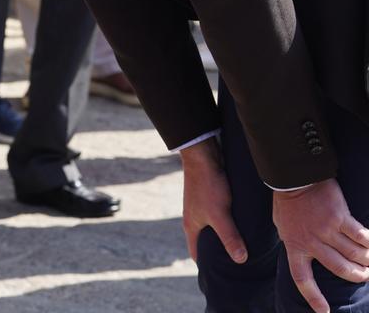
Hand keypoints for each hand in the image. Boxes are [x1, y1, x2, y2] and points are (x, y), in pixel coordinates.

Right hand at [179, 138, 247, 264]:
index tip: (218, 277)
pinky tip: (240, 224)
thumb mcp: (220, 215)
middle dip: (216, 253)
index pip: (196, 253)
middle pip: (204, 242)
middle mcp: (193, 218)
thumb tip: (241, 260)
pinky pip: (217, 216)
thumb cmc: (208, 186)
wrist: (203, 156)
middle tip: (234, 264)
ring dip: (222, 237)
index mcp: (191, 226)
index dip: (205, 266)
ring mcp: (200, 207)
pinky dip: (226, 223)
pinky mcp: (208, 197)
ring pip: (211, 228)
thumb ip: (230, 237)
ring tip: (241, 245)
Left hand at [273, 178, 368, 312]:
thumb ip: (295, 241)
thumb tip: (304, 253)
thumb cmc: (288, 202)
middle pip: (339, 268)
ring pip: (353, 254)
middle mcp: (310, 241)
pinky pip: (361, 236)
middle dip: (356, 276)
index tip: (325, 312)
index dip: (313, 296)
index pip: (301, 278)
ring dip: (366, 260)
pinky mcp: (339, 218)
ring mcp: (325, 230)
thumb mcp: (283, 226)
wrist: (293, 178)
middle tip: (365, 275)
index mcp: (293, 245)